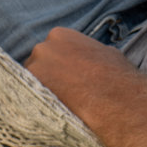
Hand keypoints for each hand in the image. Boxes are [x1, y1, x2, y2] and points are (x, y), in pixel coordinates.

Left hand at [24, 27, 139, 117]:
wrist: (117, 99)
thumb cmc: (117, 76)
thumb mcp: (105, 52)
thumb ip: (87, 51)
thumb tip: (87, 58)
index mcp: (60, 34)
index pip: (51, 48)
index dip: (57, 64)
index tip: (64, 76)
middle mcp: (43, 47)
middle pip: (37, 62)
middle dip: (47, 75)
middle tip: (61, 91)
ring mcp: (34, 69)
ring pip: (32, 81)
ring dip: (42, 90)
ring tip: (59, 104)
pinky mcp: (31, 91)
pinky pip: (29, 97)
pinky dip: (38, 103)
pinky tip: (53, 111)